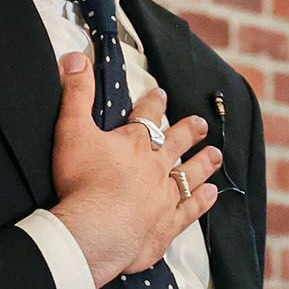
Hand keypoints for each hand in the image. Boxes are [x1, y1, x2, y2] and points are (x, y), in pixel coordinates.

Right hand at [48, 52, 221, 286]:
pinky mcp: (167, 225)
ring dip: (203, 163)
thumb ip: (75, 94)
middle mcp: (155, 166)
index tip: (162, 94)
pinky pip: (190, 210)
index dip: (154, 103)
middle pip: (176, 143)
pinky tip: (213, 195)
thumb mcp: (72, 130)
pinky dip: (202, 202)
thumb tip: (75, 57)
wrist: (98, 230)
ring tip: (216, 155)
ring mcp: (165, 197)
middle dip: (189, 130)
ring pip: (190, 175)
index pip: (147, 116)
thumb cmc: (83, 181)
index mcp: (133, 143)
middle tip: (202, 124)